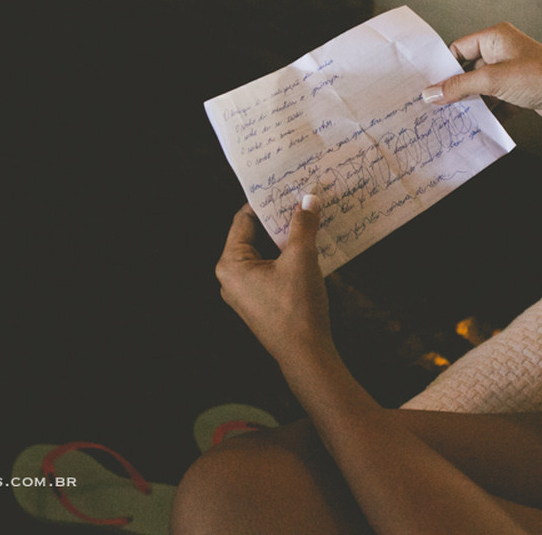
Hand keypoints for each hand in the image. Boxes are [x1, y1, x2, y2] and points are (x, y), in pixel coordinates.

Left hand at [215, 198, 331, 365]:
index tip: (286, 187)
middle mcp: (232, 277)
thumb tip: (309, 199)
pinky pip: (272, 269)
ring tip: (309, 220)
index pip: (244, 220)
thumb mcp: (301, 258)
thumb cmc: (296, 307)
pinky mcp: (261, 302)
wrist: (306, 354)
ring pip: (266, 253)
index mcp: (230, 264)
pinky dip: (289, 256)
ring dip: (287, 238)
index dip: (266, 201)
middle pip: (255, 235)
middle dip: (279, 219)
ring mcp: (245, 292)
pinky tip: (311, 247)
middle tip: (301, 200)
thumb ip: (303, 225)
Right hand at [422, 23, 541, 126]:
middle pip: (469, 70)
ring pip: (483, 88)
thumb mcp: (492, 80)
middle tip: (439, 106)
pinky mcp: (521, 91)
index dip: (445, 68)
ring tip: (457, 119)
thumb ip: (459, 87)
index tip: (430, 86)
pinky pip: (497, 101)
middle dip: (458, 89)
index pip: (459, 49)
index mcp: (495, 37)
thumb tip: (432, 92)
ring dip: (473, 103)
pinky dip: (490, 111)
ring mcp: (513, 72)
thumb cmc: (539, 77)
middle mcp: (503, 51)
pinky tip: (480, 124)